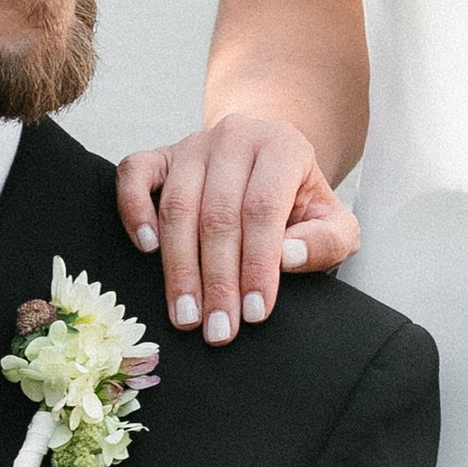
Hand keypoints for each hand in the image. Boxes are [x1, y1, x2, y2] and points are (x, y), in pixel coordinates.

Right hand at [117, 117, 359, 343]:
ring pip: (177, 205)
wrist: (269, 164)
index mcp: (282, 146)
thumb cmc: (300, 203)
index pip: (262, 210)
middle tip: (218, 329)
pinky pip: (133, 175)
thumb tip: (286, 257)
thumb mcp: (334, 224)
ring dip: (179, 267)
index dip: (257, 265)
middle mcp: (235, 137)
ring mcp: (192, 144)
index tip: (255, 313)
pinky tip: (146, 250)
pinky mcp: (159, 154)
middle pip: (218, 214)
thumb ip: (326, 241)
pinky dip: (135, 211)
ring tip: (186, 315)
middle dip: (218, 280)